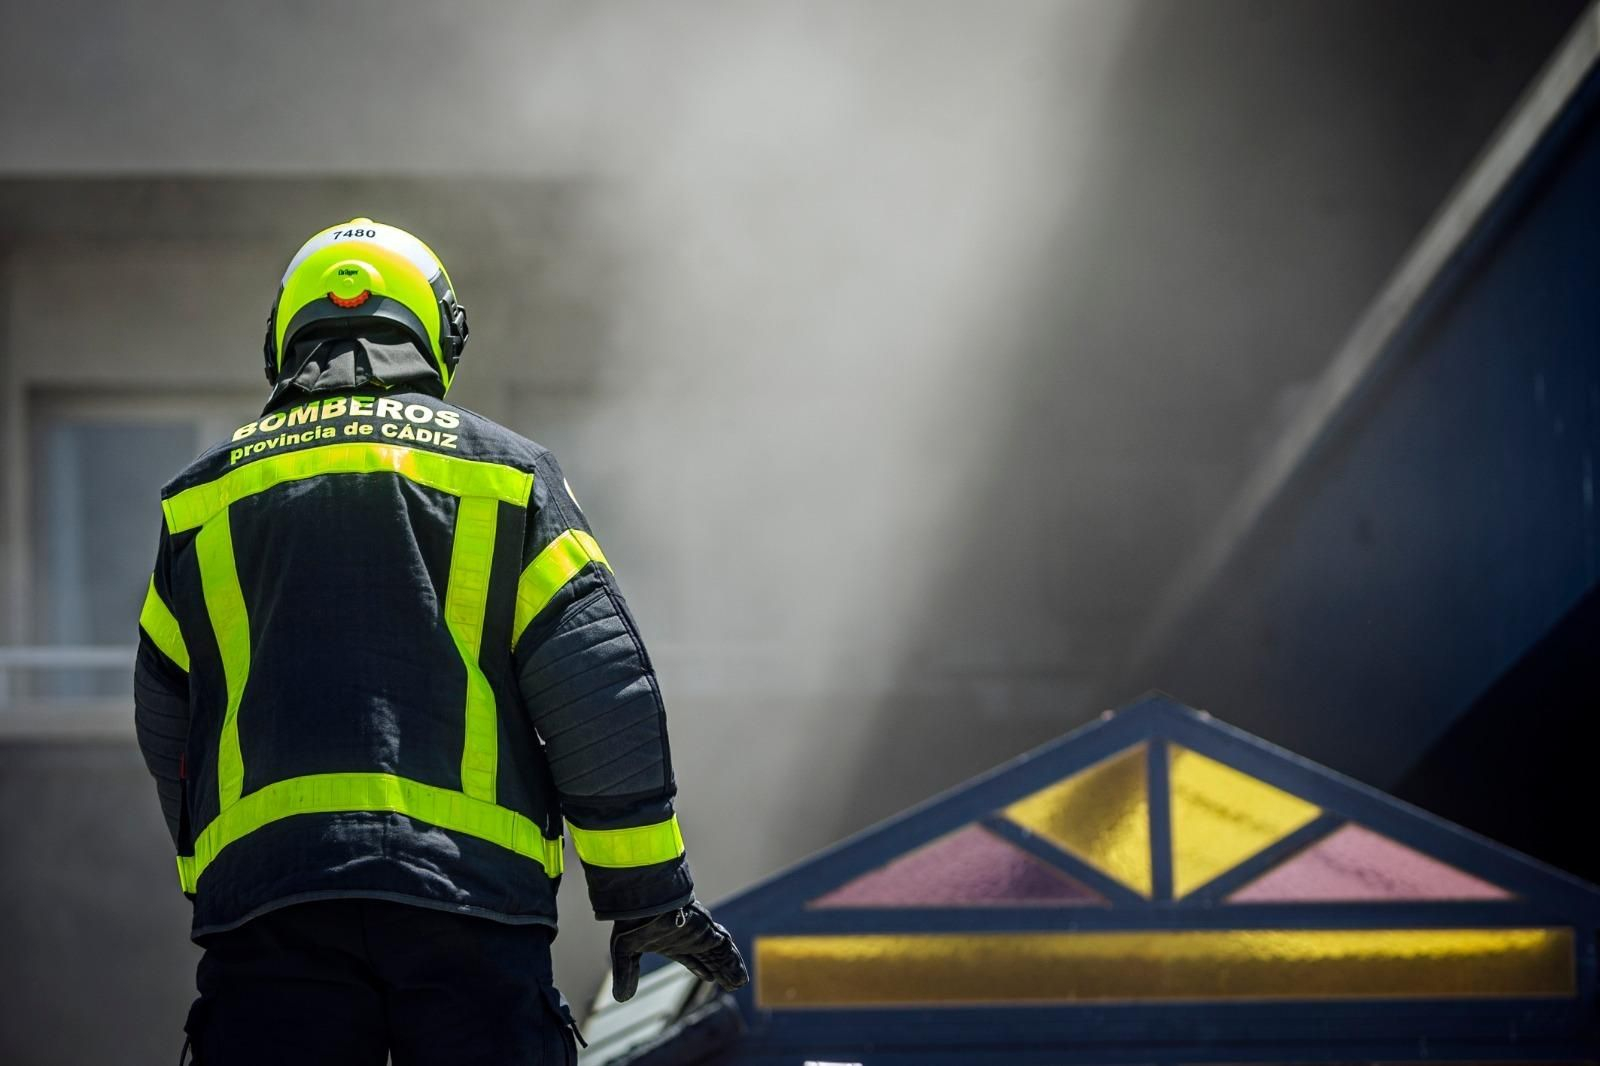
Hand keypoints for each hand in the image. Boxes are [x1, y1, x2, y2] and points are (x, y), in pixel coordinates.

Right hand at [609, 899, 748, 1001]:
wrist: (645, 899)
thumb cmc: (633, 921)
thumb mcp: (625, 951)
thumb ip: (626, 974)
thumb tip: (622, 998)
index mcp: (671, 942)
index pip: (690, 958)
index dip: (700, 967)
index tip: (710, 976)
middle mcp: (688, 939)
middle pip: (709, 958)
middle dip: (720, 970)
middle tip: (731, 983)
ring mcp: (700, 935)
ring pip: (720, 955)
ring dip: (729, 969)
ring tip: (739, 983)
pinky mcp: (709, 933)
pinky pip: (725, 950)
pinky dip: (733, 964)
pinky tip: (741, 978)